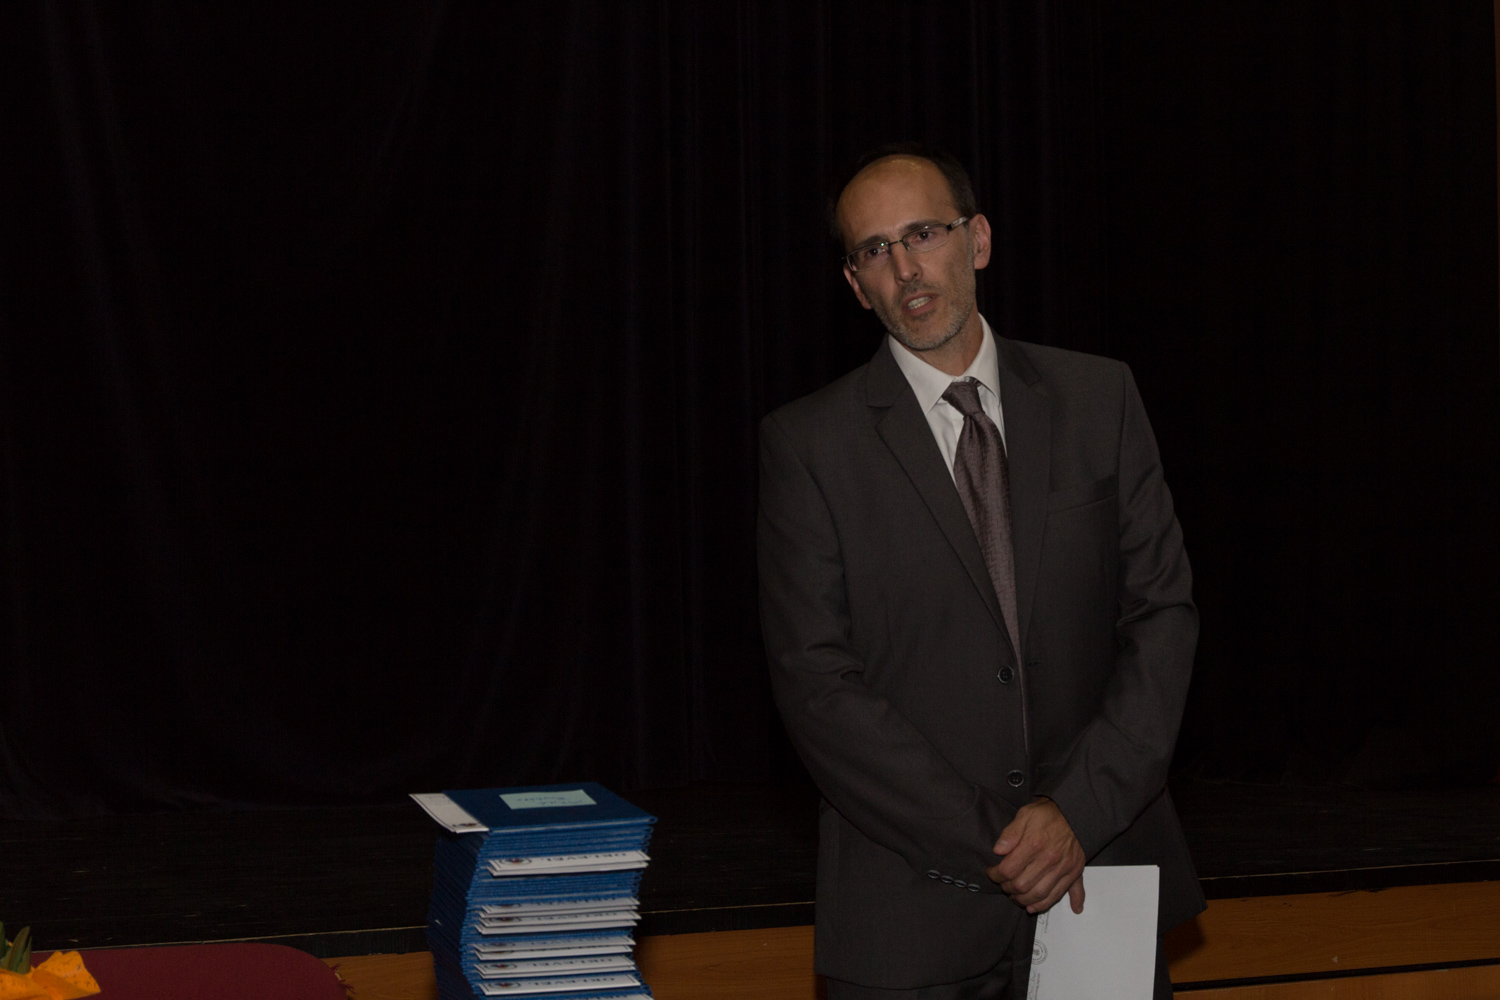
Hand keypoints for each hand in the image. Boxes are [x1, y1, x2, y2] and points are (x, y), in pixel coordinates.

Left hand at [986, 797, 1085, 914]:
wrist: (1077, 814)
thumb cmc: (1049, 814)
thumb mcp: (1025, 814)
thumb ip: (1010, 833)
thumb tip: (998, 850)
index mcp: (1034, 844)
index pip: (1008, 870)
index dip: (995, 875)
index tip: (991, 872)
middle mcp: (1049, 860)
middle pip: (1022, 886)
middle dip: (1007, 888)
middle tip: (1002, 884)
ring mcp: (1062, 869)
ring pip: (1039, 895)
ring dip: (1023, 900)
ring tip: (1014, 896)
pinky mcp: (1073, 874)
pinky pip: (1059, 895)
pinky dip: (1045, 905)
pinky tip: (1034, 908)